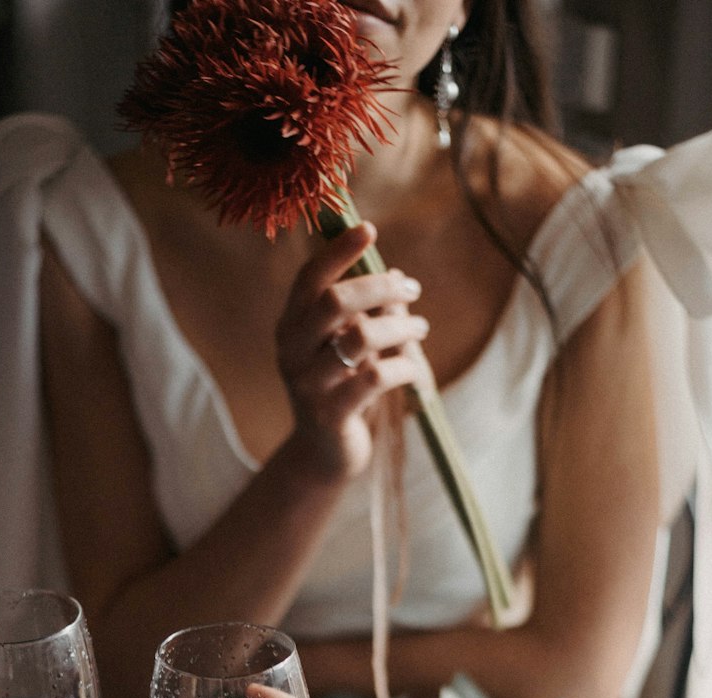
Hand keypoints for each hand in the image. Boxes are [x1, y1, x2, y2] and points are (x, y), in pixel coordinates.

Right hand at [275, 223, 428, 483]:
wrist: (325, 454)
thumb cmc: (342, 389)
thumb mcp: (347, 346)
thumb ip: (366, 313)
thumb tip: (398, 278)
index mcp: (291, 326)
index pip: (309, 279)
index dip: (338, 251)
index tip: (370, 229)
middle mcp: (291, 352)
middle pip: (335, 302)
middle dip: (379, 288)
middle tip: (412, 289)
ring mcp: (308, 385)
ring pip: (361, 338)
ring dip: (401, 327)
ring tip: (421, 330)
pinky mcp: (330, 414)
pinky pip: (376, 377)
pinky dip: (404, 367)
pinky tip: (414, 370)